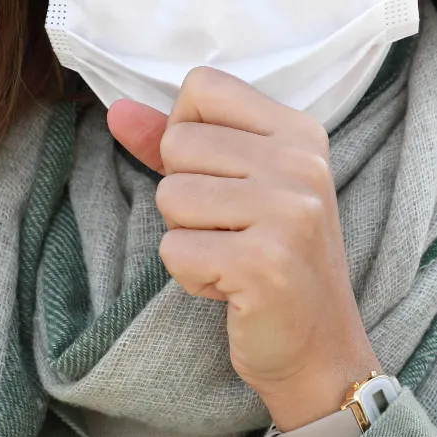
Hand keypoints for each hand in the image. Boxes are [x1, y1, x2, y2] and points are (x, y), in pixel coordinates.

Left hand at [109, 68, 380, 436]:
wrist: (319, 349)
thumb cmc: (272, 260)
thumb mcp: (236, 187)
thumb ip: (176, 142)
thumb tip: (117, 110)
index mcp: (300, 132)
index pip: (203, 87)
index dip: (187, 133)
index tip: (220, 178)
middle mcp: (302, 164)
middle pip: (179, 143)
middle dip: (185, 196)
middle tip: (231, 231)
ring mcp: (289, 213)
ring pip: (171, 196)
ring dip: (187, 238)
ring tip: (232, 258)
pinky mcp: (265, 264)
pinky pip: (175, 250)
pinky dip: (191, 276)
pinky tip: (231, 288)